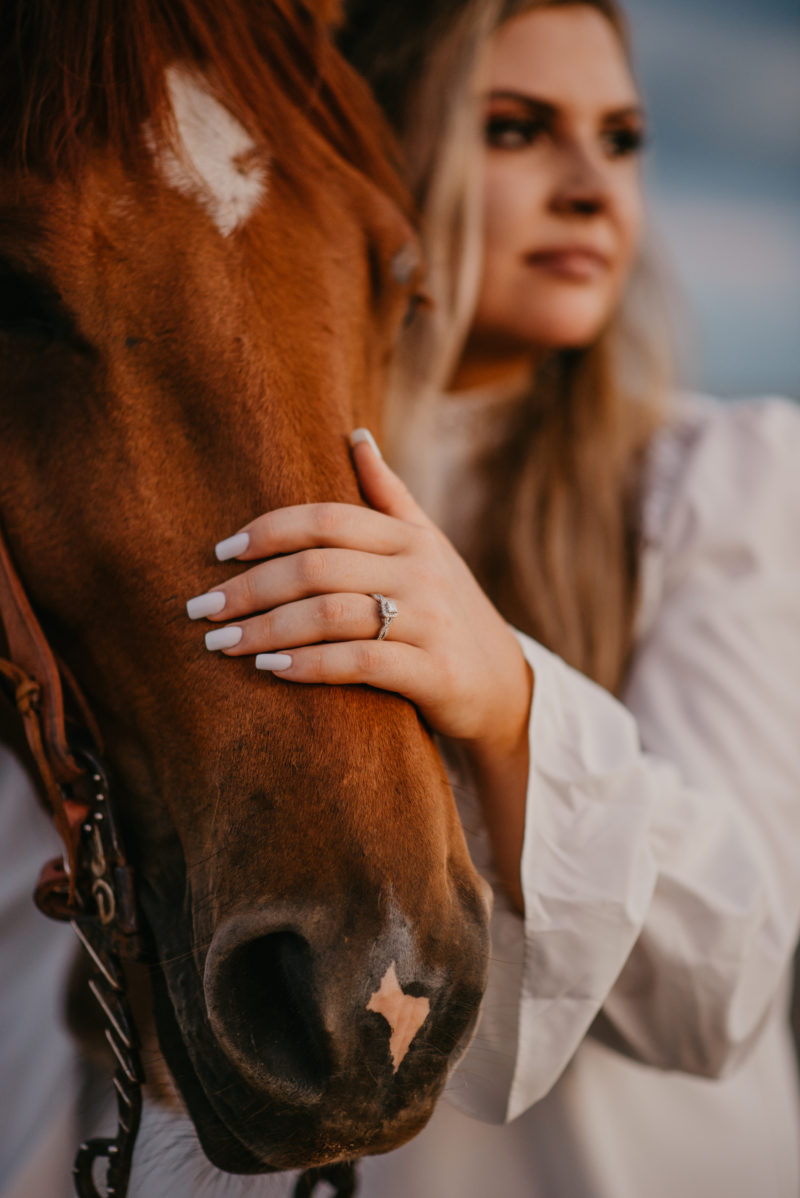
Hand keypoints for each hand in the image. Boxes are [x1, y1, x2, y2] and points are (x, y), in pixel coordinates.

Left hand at [186, 430, 532, 754]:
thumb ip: (389, 495)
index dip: (268, 531)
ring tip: (221, 644)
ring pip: (331, 615)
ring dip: (266, 629)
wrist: (504, 686)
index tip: (220, 551)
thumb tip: (355, 434)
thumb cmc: (449, 611)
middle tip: (201, 607)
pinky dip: (308, 665)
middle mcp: (421, 571)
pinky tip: (270, 669)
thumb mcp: (428, 546)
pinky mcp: (434, 672)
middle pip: (318, 568)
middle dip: (250, 587)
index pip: (327, 520)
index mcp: (411, 537)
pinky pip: (358, 663)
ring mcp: (430, 621)